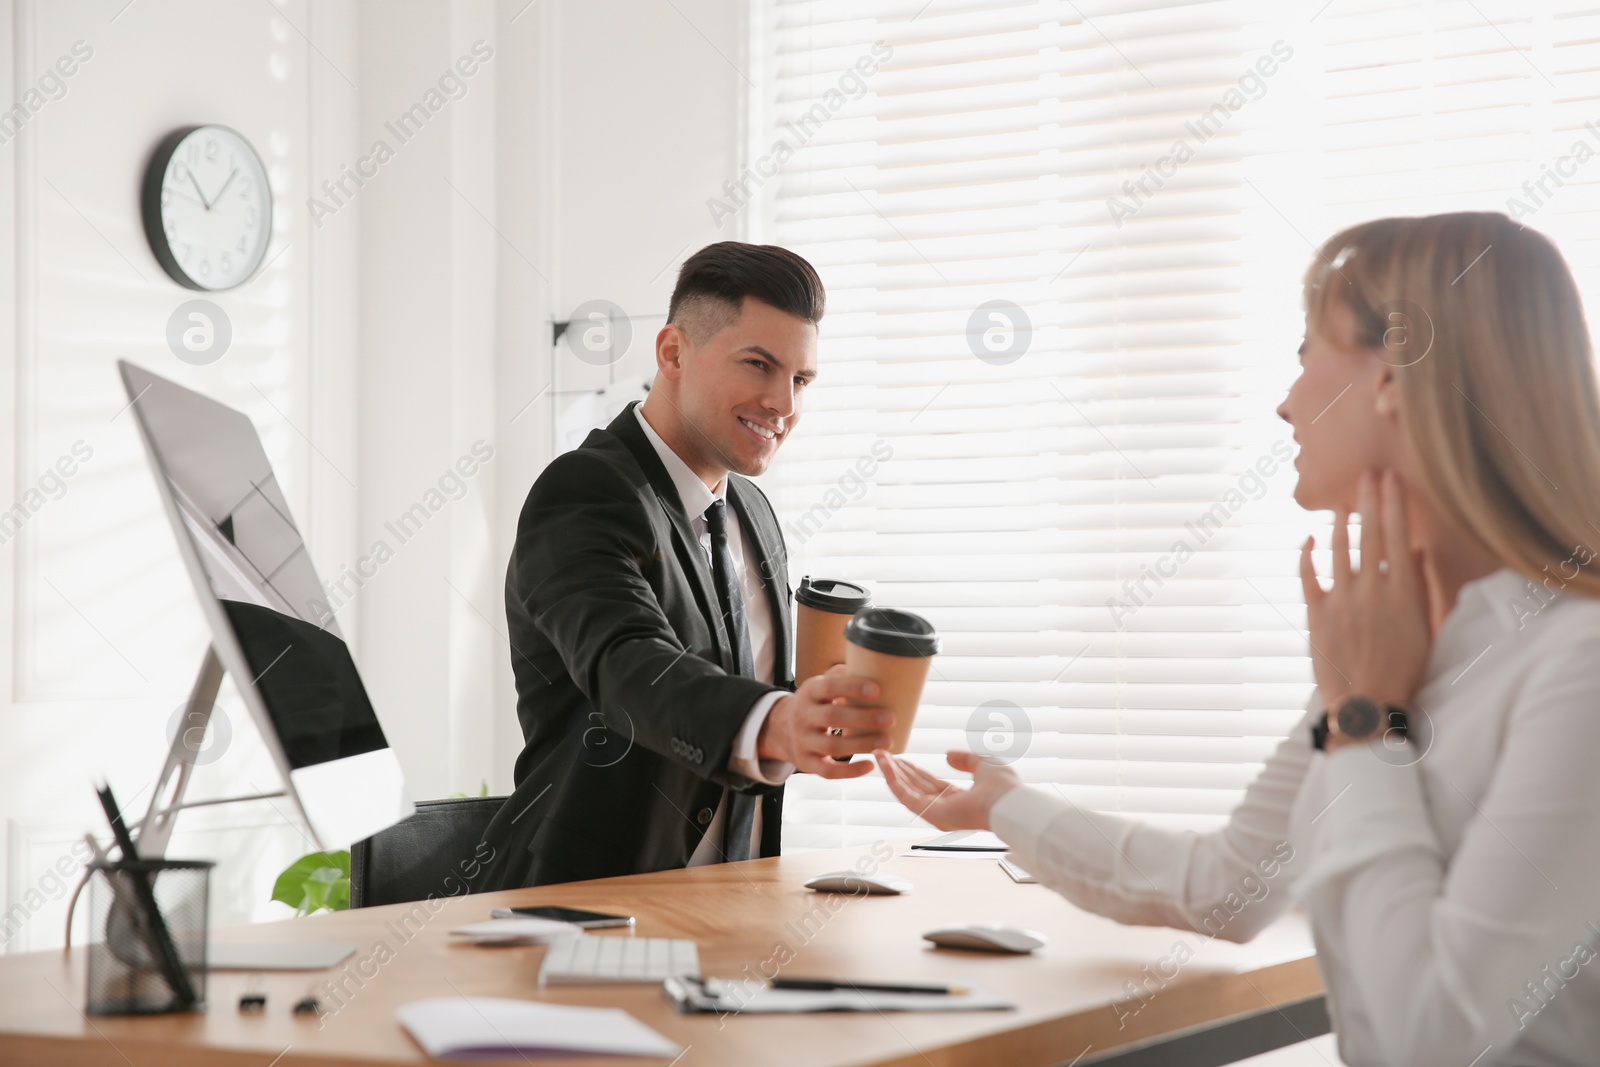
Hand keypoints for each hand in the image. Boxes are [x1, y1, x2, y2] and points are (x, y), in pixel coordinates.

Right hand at [758, 668, 889, 778]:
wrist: (781, 729)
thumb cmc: (816, 703)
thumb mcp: (821, 686)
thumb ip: (843, 676)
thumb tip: (879, 665)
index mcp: (809, 692)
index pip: (829, 687)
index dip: (852, 688)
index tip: (877, 690)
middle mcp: (802, 716)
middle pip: (832, 717)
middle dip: (863, 718)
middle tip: (890, 718)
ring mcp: (803, 741)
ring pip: (832, 746)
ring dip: (862, 744)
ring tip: (888, 741)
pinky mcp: (806, 763)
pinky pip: (828, 771)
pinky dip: (850, 771)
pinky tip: (870, 765)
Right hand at [874, 749, 1020, 831]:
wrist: (1008, 801)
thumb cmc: (1004, 786)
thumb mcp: (984, 763)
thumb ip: (966, 759)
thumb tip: (947, 755)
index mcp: (959, 799)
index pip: (930, 784)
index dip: (914, 770)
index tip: (900, 758)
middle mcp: (945, 808)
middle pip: (915, 787)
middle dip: (897, 770)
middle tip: (882, 755)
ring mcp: (936, 813)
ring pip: (906, 791)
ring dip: (891, 773)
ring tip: (879, 756)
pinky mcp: (930, 814)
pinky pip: (906, 796)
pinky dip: (893, 780)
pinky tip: (885, 765)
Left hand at [1299, 469, 1431, 725]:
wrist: (1366, 703)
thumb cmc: (1403, 669)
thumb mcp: (1424, 628)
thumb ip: (1420, 587)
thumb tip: (1417, 551)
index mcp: (1403, 593)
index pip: (1398, 537)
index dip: (1394, 505)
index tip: (1392, 479)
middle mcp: (1372, 591)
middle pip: (1370, 535)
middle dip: (1369, 500)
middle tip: (1368, 473)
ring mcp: (1341, 601)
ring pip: (1338, 551)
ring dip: (1340, 524)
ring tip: (1342, 503)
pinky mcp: (1316, 615)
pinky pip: (1307, 576)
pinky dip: (1306, 555)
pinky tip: (1307, 538)